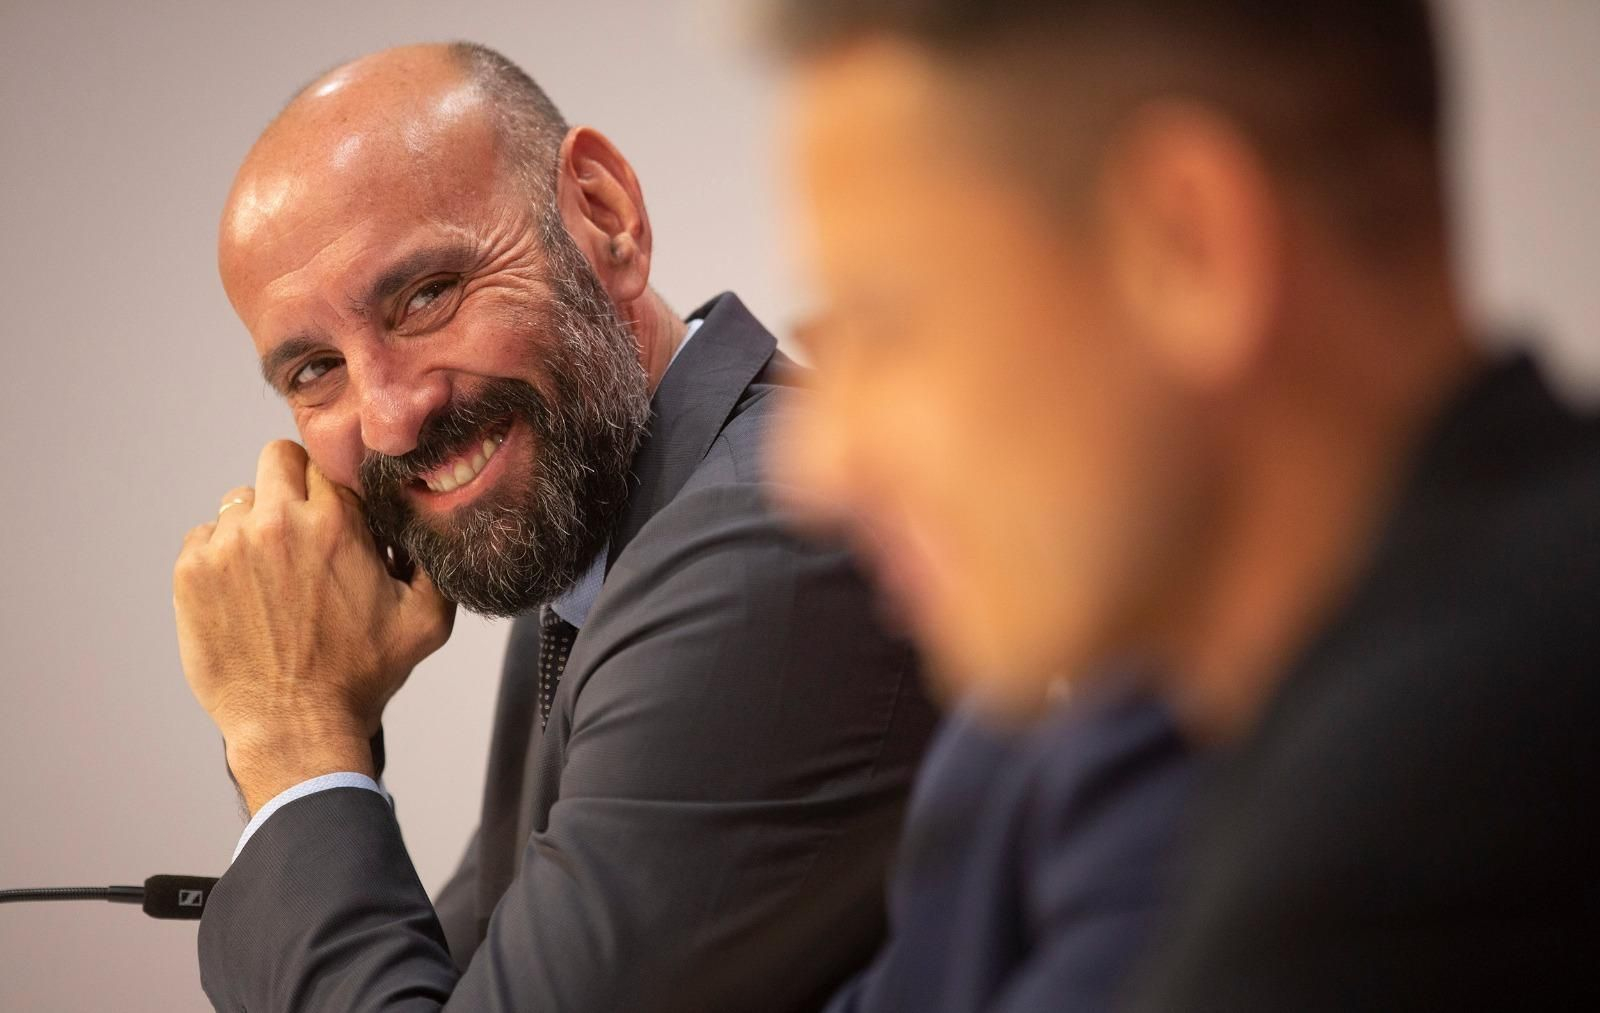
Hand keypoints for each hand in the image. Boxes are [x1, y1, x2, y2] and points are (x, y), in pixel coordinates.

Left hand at [174, 440, 454, 812]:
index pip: (329, 463)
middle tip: (301, 527)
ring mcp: (228, 546)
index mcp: (336, 523)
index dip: (336, 488)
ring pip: (239, 502)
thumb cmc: (360, 678)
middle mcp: (278, 523)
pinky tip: (244, 594)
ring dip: (256, 527)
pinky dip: (221, 557)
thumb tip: (431, 527)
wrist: (294, 727)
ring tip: (272, 575)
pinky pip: (203, 538)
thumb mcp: (426, 621)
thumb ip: (434, 563)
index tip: (337, 515)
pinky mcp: (191, 573)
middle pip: (278, 459)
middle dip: (293, 484)